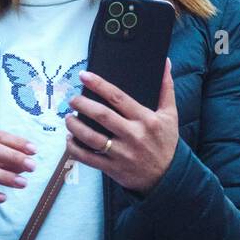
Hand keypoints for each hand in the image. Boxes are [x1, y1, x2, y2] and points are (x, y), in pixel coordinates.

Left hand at [65, 59, 178, 193]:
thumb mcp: (170, 114)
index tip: (84, 75)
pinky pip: (88, 158)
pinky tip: (70, 139)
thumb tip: (165, 62)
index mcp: (145, 119)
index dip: (99, 84)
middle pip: (101, 115)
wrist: (168, 177)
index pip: (118, 97)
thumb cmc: (166, 142)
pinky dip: (75, 148)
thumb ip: (166, 88)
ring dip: (75, 126)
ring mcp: (122, 153)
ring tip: (68, 118)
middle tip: (72, 98)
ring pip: (91, 138)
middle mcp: (133, 135)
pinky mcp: (113, 168)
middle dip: (82, 104)